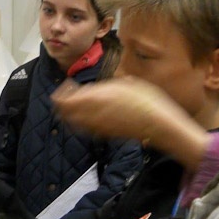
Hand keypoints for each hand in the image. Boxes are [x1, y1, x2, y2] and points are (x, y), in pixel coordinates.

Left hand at [52, 76, 210, 170]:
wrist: (157, 124)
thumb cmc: (144, 99)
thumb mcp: (122, 85)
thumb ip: (101, 88)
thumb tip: (89, 90)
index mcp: (94, 98)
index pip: (63, 100)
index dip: (61, 93)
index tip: (68, 83)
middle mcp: (91, 115)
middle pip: (64, 113)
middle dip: (63, 103)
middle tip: (70, 94)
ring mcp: (96, 127)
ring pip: (73, 123)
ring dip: (71, 113)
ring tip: (79, 103)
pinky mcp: (104, 135)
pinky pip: (85, 129)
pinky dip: (81, 121)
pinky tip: (92, 114)